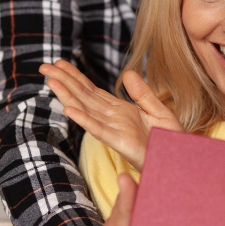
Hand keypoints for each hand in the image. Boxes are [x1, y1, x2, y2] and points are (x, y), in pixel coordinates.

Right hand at [40, 60, 180, 170]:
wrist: (180, 161)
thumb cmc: (169, 141)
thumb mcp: (158, 111)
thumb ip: (142, 93)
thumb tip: (127, 73)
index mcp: (120, 110)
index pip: (92, 90)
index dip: (75, 77)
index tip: (60, 64)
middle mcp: (112, 118)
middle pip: (84, 96)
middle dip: (64, 81)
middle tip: (44, 66)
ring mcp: (114, 130)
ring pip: (86, 109)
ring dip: (68, 96)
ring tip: (51, 82)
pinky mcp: (120, 142)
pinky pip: (99, 129)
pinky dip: (84, 119)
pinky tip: (69, 110)